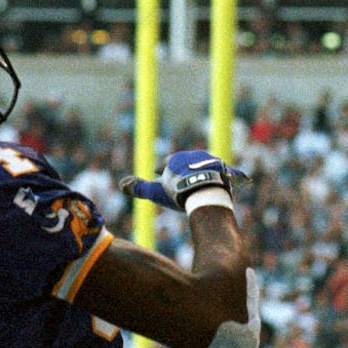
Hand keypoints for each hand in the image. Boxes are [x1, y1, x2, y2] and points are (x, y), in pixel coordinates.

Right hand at [118, 150, 247, 210]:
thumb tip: (121, 184)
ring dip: (199, 172)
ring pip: (203, 166)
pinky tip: (222, 184)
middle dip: (181, 170)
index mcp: (176, 159)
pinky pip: (223, 173)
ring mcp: (211, 161)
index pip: (167, 163)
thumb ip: (139, 188)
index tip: (160, 174)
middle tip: (179, 179)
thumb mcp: (156, 192)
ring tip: (198, 182)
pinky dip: (220, 177)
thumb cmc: (179, 192)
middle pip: (185, 163)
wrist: (206, 192)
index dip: (162, 170)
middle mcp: (194, 155)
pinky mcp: (225, 169)